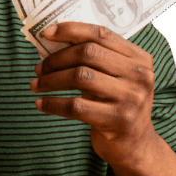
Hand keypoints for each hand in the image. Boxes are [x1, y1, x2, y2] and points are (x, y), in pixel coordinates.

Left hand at [29, 22, 155, 166]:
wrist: (135, 145)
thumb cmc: (115, 104)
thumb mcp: (113, 77)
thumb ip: (94, 59)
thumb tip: (52, 41)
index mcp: (139, 58)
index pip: (100, 33)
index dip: (70, 30)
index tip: (45, 33)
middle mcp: (140, 75)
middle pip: (87, 53)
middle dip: (56, 59)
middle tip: (38, 68)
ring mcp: (131, 98)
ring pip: (80, 77)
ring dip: (50, 80)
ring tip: (35, 85)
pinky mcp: (118, 120)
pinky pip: (76, 106)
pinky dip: (53, 103)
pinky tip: (40, 103)